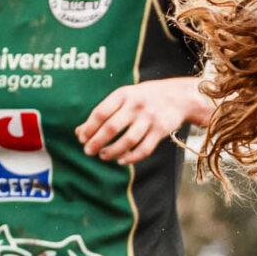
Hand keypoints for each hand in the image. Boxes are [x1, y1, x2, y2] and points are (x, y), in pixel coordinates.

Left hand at [79, 77, 198, 164]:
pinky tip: (121, 161)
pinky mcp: (160, 131)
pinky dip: (131, 157)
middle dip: (97, 142)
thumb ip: (103, 113)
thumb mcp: (123, 98)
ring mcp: (149, 119)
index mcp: (124, 95)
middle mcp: (136, 106)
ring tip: (103, 156)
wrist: (177, 96)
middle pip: (112, 128)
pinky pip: (144, 149)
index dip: (89, 128)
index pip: (101, 113)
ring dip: (112, 151)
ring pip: (127, 141)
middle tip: (88, 151)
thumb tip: (79, 133)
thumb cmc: (142, 98)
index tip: (81, 139)